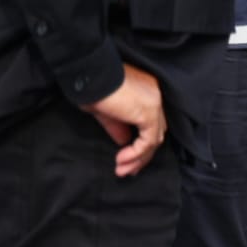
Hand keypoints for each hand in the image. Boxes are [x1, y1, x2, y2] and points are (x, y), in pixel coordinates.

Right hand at [84, 63, 165, 177]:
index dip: (142, 143)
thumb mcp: (106, 111)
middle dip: (143, 155)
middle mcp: (155, 95)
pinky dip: (136, 154)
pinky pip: (148, 141)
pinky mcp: (149, 111)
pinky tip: (122, 160)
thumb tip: (124, 142)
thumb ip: (118, 126)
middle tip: (128, 170)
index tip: (128, 159)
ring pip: (155, 138)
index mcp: (147, 92)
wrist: (90, 76)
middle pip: (157, 131)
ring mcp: (154, 103)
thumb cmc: (92, 88)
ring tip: (123, 171)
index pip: (152, 122)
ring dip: (139, 158)